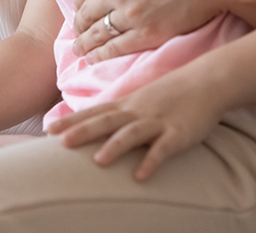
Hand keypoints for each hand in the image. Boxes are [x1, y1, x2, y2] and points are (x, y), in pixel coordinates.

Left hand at [47, 69, 227, 181]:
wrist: (207, 80)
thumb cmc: (172, 92)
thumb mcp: (141, 100)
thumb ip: (120, 113)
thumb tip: (96, 125)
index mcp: (127, 105)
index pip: (95, 112)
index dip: (72, 121)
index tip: (48, 129)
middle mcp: (138, 112)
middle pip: (106, 121)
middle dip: (83, 131)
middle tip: (61, 142)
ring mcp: (158, 121)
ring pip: (133, 133)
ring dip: (115, 146)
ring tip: (98, 161)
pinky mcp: (178, 133)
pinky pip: (163, 149)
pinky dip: (151, 161)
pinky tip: (140, 176)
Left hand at [73, 0, 255, 62]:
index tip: (81, 6)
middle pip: (86, 11)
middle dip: (79, 23)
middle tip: (78, 31)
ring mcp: (130, 13)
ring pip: (96, 32)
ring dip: (84, 42)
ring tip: (80, 49)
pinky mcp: (147, 33)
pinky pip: (114, 48)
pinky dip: (100, 55)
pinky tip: (95, 59)